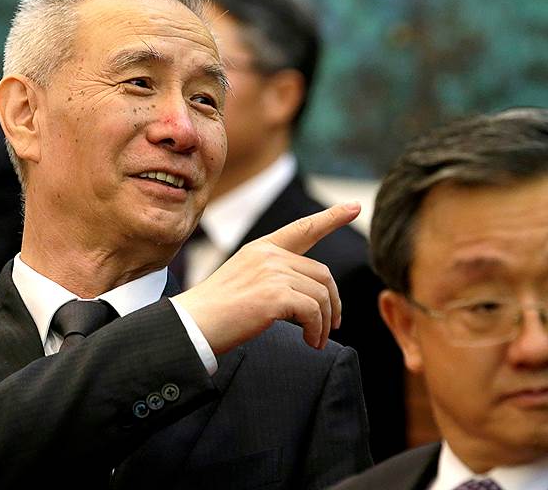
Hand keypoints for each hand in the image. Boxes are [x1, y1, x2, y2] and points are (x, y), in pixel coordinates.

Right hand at [172, 202, 360, 353]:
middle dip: (332, 303)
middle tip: (331, 327)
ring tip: (315, 341)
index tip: (355, 205)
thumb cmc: (215, 314)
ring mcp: (272, 272)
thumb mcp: (245, 284)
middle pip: (322, 274)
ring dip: (324, 323)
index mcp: (260, 249)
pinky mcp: (275, 295)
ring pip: (322, 295)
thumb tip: (312, 295)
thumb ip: (274, 278)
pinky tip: (309, 342)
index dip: (331, 218)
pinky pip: (314, 313)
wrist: (191, 326)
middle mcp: (268, 255)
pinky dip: (317, 331)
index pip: (302, 229)